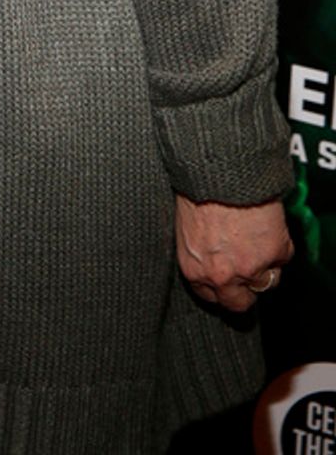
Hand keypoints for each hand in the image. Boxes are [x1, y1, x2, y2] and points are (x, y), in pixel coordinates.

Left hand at [174, 195, 292, 311]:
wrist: (221, 169)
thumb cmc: (197, 187)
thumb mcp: (187, 225)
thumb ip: (199, 251)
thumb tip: (209, 256)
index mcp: (194, 269)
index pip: (211, 296)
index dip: (221, 286)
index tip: (227, 278)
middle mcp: (222, 275)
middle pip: (239, 302)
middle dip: (245, 289)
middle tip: (248, 269)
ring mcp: (251, 267)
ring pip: (267, 282)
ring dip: (265, 265)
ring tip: (256, 237)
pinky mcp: (275, 253)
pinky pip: (283, 256)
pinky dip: (279, 243)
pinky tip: (266, 223)